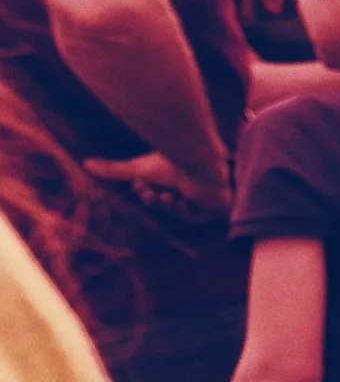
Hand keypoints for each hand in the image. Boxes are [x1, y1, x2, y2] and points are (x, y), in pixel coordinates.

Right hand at [84, 151, 226, 218]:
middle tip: (152, 191)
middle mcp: (186, 184)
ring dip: (168, 204)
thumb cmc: (169, 163)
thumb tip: (84, 163)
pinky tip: (184, 200)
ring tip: (170, 194)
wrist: (197, 164)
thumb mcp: (136, 169)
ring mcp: (200, 195)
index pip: (153, 192)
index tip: (140, 185)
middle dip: (154, 199)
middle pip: (163, 203)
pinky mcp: (213, 206)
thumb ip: (113, 170)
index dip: (144, 193)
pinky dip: (185, 211)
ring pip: (176, 211)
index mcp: (171, 175)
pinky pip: (193, 218)